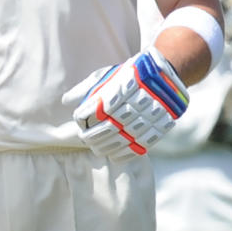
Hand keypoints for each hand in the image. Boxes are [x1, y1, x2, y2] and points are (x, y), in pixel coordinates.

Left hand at [69, 48, 188, 160]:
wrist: (165, 75)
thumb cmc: (129, 74)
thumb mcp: (106, 76)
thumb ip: (86, 89)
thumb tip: (66, 101)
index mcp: (117, 90)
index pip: (92, 111)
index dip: (82, 119)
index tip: (80, 121)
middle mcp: (132, 105)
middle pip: (105, 129)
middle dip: (91, 137)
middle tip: (85, 139)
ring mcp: (147, 118)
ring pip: (121, 140)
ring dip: (105, 147)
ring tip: (97, 149)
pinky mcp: (158, 129)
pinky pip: (139, 147)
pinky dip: (124, 155)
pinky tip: (114, 156)